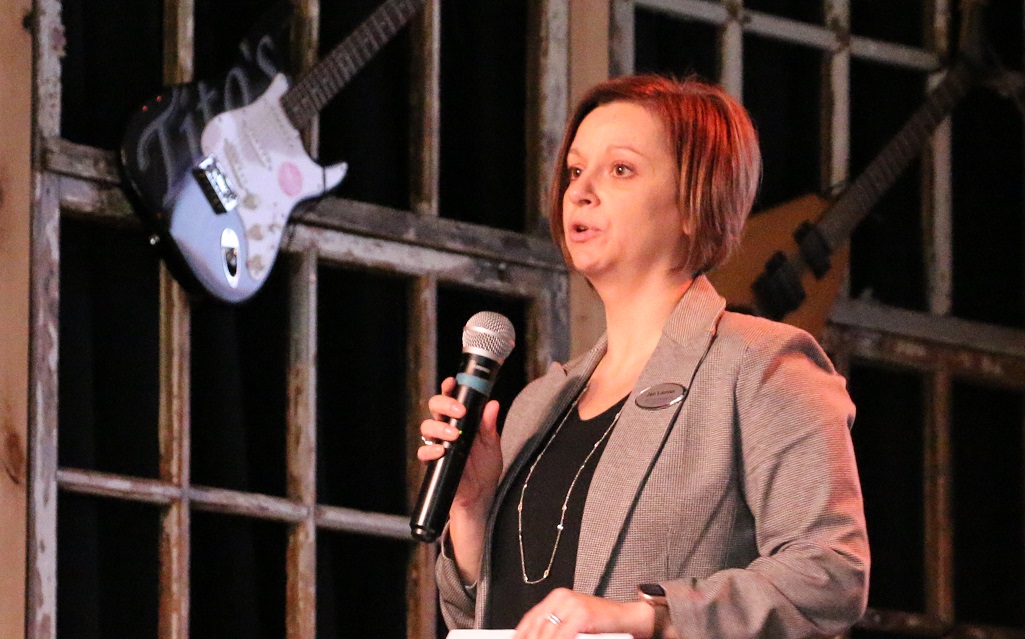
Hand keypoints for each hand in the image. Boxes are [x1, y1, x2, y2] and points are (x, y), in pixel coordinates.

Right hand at [417, 377, 503, 513]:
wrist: (480, 495)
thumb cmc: (485, 467)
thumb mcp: (491, 444)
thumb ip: (489, 425)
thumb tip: (492, 404)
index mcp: (460, 420)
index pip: (451, 399)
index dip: (448, 388)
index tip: (452, 382)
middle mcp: (446, 428)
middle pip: (434, 406)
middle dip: (444, 404)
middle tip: (459, 411)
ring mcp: (437, 444)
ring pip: (426, 426)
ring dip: (439, 428)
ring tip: (454, 436)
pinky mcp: (432, 462)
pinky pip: (423, 452)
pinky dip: (430, 451)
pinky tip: (441, 452)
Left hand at [515, 589, 655, 638]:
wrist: (628, 618)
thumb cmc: (602, 623)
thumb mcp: (572, 621)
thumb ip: (554, 627)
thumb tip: (535, 635)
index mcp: (557, 597)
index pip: (531, 619)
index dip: (521, 634)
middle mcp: (562, 598)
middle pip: (537, 627)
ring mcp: (572, 605)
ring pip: (547, 633)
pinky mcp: (582, 614)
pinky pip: (562, 635)